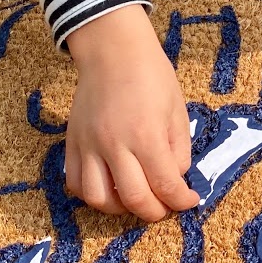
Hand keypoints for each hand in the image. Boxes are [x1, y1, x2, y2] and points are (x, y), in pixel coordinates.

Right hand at [63, 5, 199, 219]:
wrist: (113, 50)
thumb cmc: (152, 75)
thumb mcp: (177, 110)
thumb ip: (178, 149)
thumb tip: (175, 179)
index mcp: (146, 135)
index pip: (165, 185)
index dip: (182, 201)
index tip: (189, 201)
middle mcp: (114, 144)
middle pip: (133, 199)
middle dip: (155, 212)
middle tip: (165, 207)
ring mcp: (89, 145)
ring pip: (98, 198)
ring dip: (120, 209)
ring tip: (135, 200)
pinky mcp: (72, 143)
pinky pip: (74, 183)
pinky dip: (92, 195)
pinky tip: (109, 188)